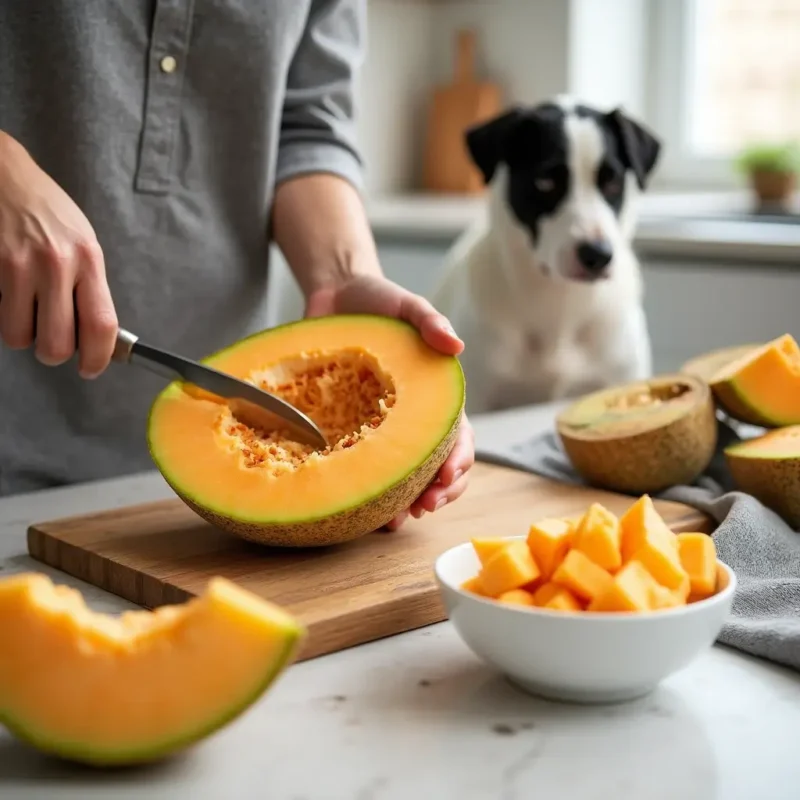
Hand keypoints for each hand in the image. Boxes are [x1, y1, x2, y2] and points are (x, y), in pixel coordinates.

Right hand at [0, 132, 117, 377]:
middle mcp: (57, 264)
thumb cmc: (48, 213)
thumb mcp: (83, 244)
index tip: (91, 368)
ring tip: (27, 314)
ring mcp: (18, 265)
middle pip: (58, 343)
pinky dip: (4, 317)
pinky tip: (10, 297)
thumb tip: (95, 336)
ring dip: (23, 335)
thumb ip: (89, 288)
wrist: (4, 175)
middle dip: (54, 354)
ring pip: (19, 336)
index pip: (101, 326)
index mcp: (88, 260)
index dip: (98, 358)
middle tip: (53, 343)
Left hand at [305, 274, 474, 529]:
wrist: (335, 296)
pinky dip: (370, 490)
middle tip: (423, 508)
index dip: (457, 462)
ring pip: (406, 477)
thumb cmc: (377, 301)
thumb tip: (456, 347)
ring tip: (393, 521)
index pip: (459, 437)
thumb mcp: (406, 304)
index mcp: (436, 396)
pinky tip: (362, 505)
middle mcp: (414, 419)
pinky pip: (367, 467)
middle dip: (438, 493)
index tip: (444, 478)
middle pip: (438, 467)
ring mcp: (384, 428)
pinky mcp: (352, 429)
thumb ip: (430, 322)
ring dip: (405, 502)